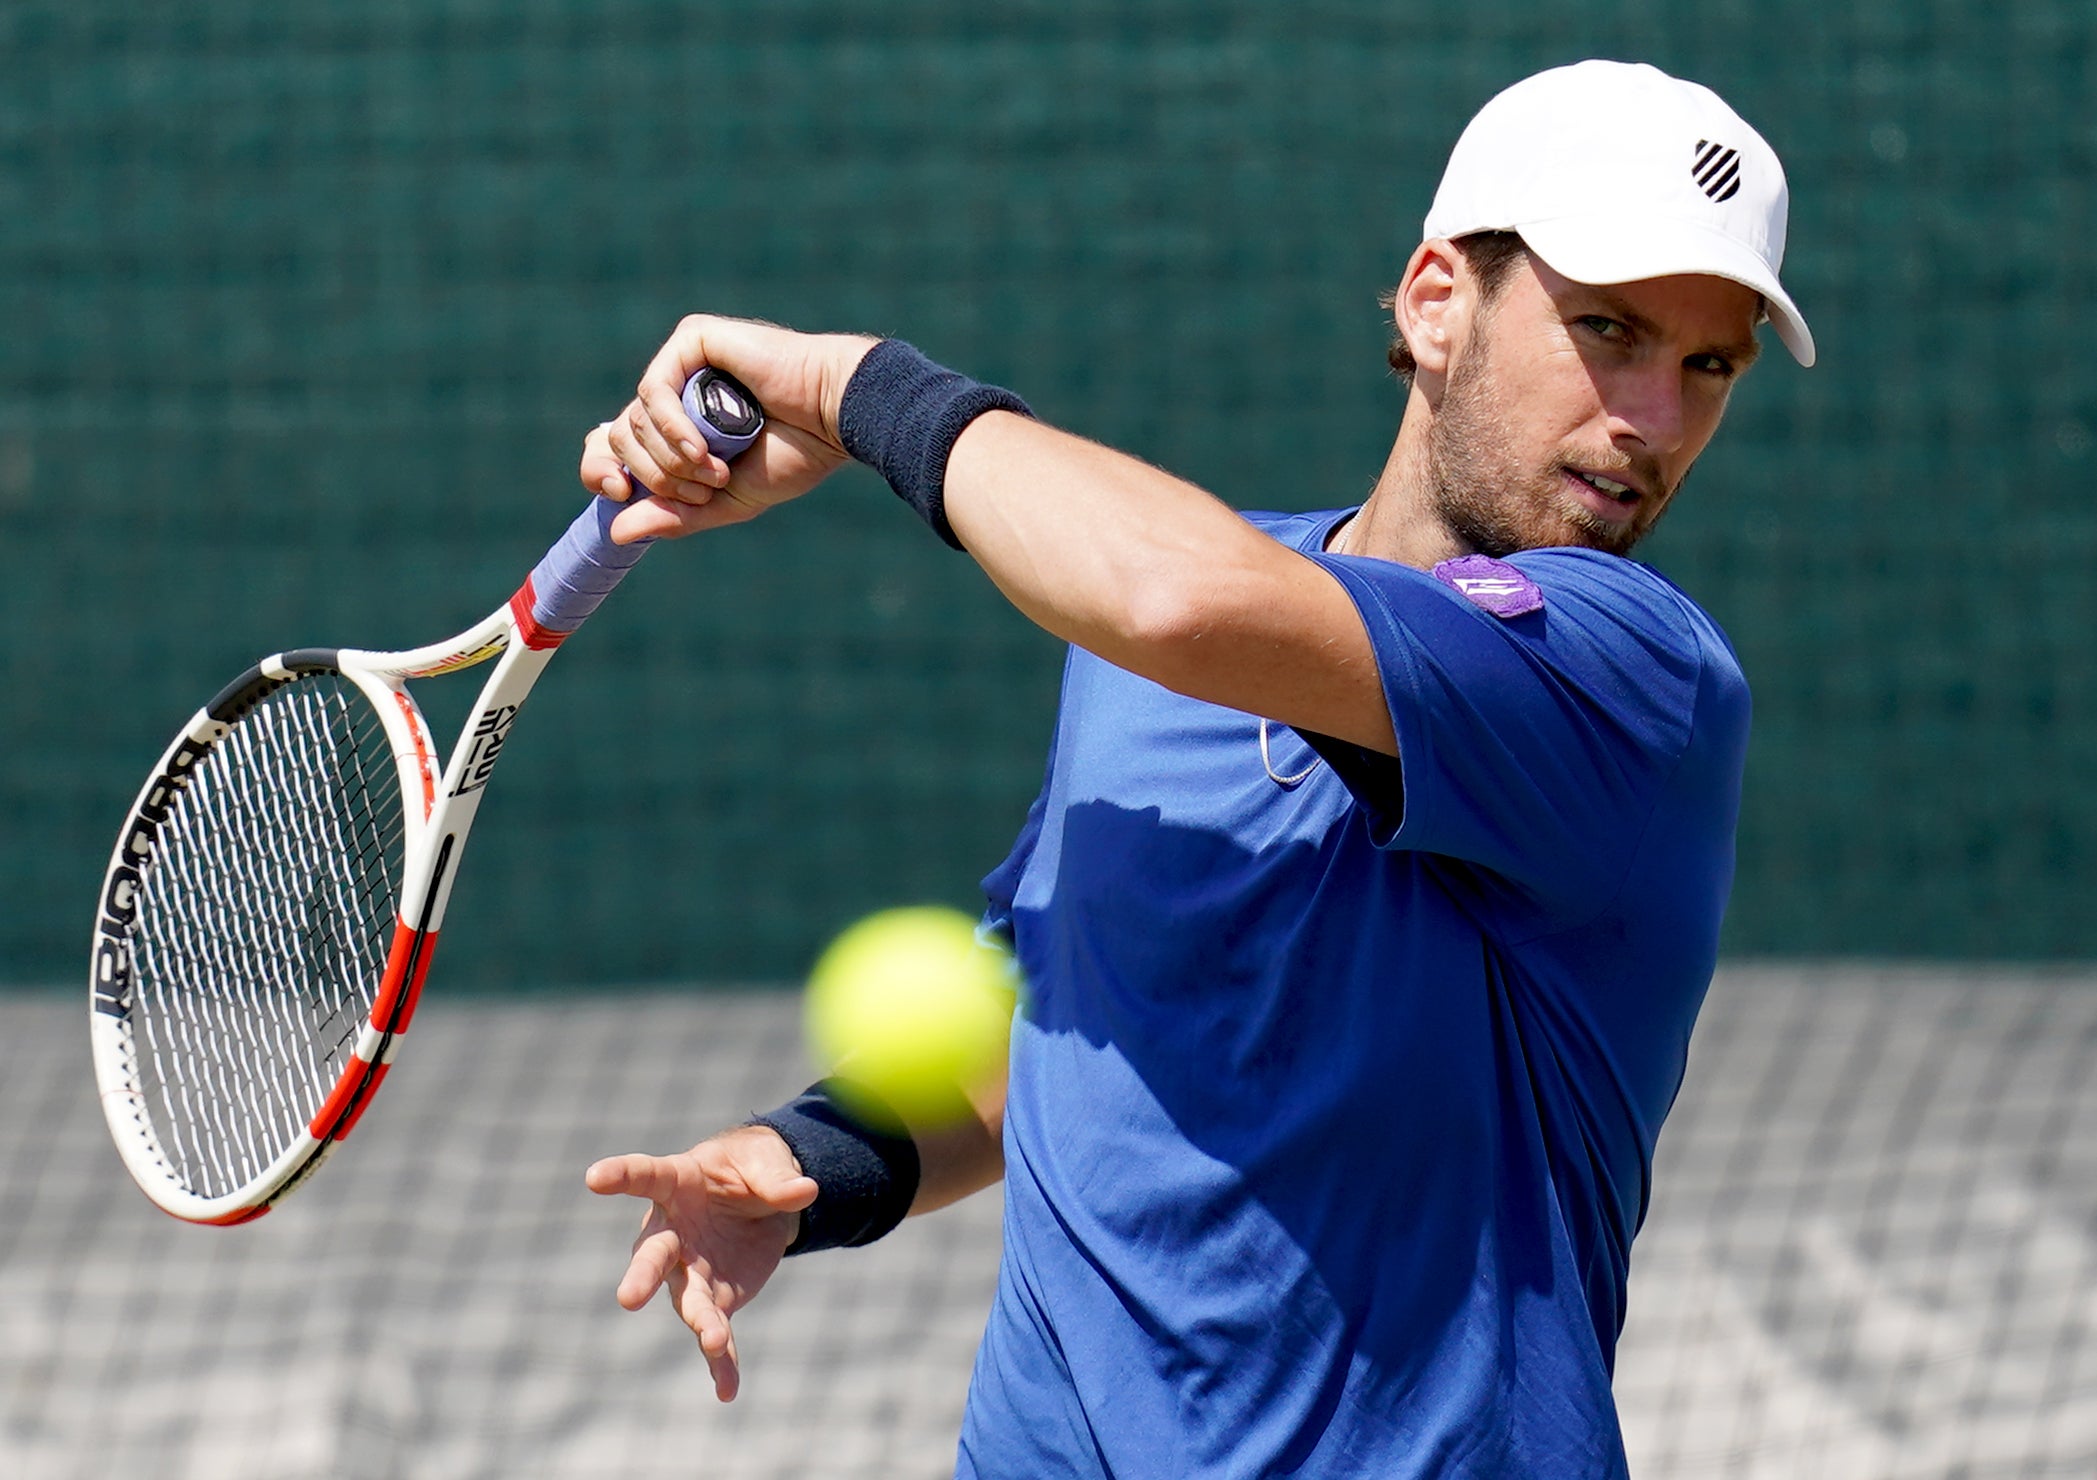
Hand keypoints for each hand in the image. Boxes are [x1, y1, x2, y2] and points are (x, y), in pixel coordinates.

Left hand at [581, 315, 877, 542]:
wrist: (834, 417)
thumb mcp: (728, 500)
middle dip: (656, 477)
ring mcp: (682, 363)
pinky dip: (672, 428)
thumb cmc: (795, 454)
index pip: (612, 444)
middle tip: (705, 488)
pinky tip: (702, 448)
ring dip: (671, 460)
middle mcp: (675, 390)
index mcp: (678, 425)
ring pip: (635, 418)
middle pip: (621, 437)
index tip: (619, 494)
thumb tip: (616, 532)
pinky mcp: (693, 340)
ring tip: (716, 470)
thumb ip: (675, 515)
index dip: (601, 471)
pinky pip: (653, 390)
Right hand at [584, 1124, 819, 1400]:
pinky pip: (717, 1332)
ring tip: (714, 1341)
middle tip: (629, 1298)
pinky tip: (727, 1389)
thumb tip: (806, 1191)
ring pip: (687, 1300)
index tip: (594, 1177)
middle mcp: (672, 1233)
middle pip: (653, 1255)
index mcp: (676, 1183)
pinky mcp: (716, 1299)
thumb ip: (778, 1178)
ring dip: (700, 1322)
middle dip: (643, 1276)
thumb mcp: (766, 1160)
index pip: (644, 1175)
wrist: (761, 1199)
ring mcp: (689, 1271)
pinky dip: (722, 1362)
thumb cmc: (749, 1167)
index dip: (620, 1175)